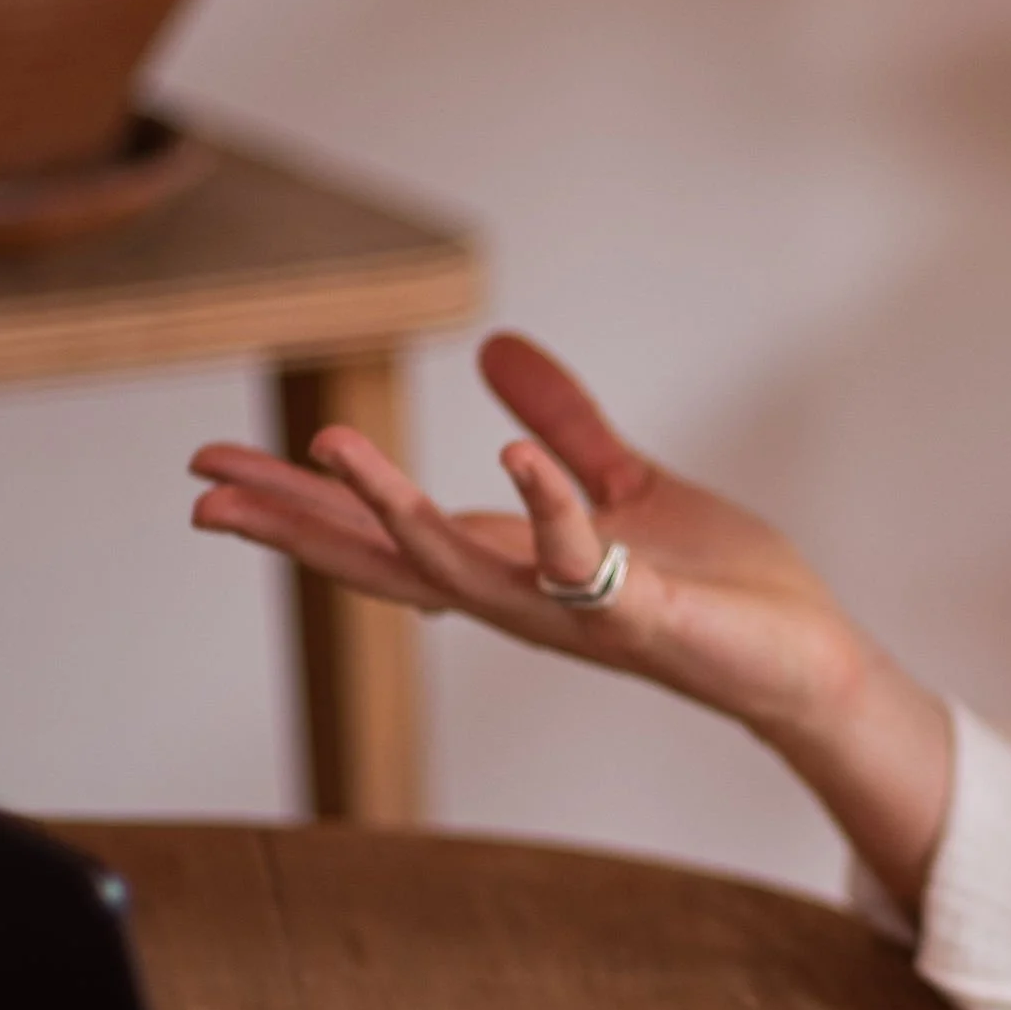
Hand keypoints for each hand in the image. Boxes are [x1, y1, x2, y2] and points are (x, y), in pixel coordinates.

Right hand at [190, 332, 952, 903]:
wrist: (806, 660)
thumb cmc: (720, 587)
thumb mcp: (622, 486)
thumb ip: (562, 423)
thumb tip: (496, 349)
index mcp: (511, 564)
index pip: (382, 533)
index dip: (299, 503)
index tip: (212, 471)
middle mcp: (524, 600)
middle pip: (385, 561)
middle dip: (297, 523)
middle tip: (204, 489)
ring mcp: (579, 614)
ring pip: (462, 570)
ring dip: (393, 512)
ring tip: (332, 448)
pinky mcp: (647, 616)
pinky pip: (588, 566)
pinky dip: (550, 514)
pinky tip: (512, 459)